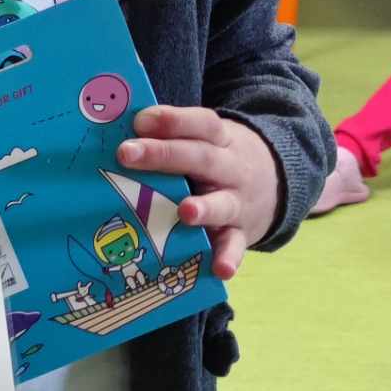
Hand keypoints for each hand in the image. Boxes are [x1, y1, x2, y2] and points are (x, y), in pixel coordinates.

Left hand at [118, 107, 280, 280]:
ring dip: (203, 208)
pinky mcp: (241, 232)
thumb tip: (113, 126)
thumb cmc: (218, 159)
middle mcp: (230, 167)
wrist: (277, 181)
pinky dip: (228, 257)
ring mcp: (238, 201)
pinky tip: (219, 270)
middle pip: (200, 157)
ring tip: (185, 212)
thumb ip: (170, 136)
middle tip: (126, 154)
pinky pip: (236, 246)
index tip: (139, 120)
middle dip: (163, 155)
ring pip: (222, 203)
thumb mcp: (204, 139)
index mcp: (219, 138)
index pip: (199, 123)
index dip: (171, 120)